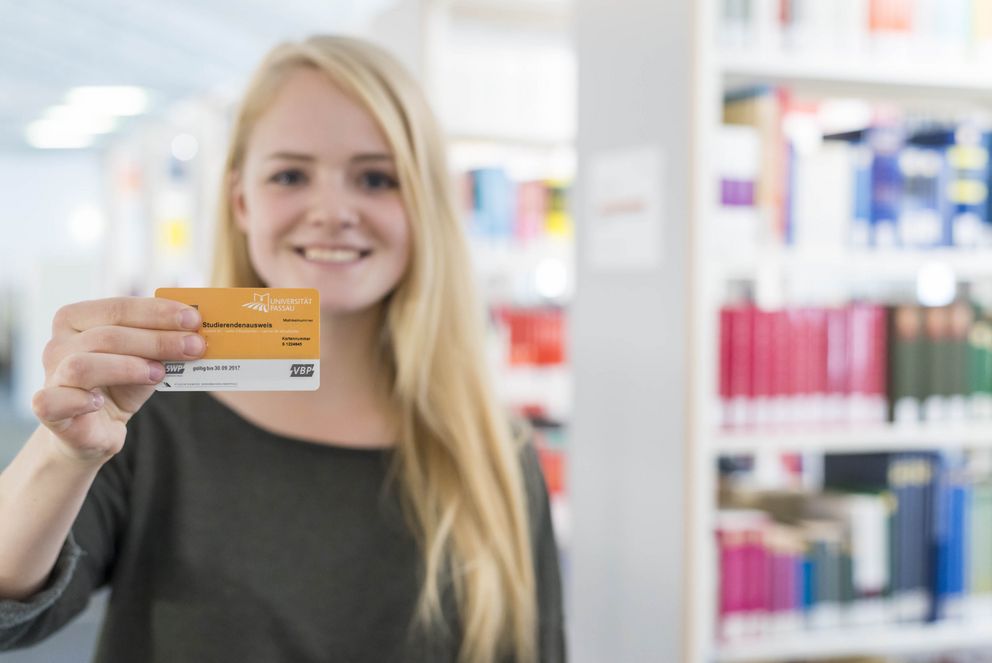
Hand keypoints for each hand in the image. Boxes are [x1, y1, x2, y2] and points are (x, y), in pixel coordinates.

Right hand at [31, 297, 204, 462]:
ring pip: (83, 364)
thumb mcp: (146, 359)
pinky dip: (79, 400)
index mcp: (78, 319)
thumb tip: (197, 330)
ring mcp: (51, 375)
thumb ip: (163, 343)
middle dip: (157, 340)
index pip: (119, 307)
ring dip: (127, 366)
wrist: (94, 429)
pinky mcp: (48, 408)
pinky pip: (54, 400)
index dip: (158, 312)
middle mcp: (59, 343)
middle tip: (195, 346)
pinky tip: (99, 402)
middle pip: (108, 335)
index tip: (194, 319)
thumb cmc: (121, 385)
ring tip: (160, 373)